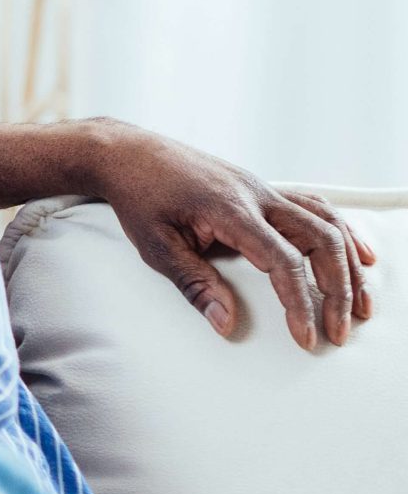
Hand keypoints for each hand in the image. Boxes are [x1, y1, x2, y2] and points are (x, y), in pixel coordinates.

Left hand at [95, 126, 375, 347]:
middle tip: (340, 331)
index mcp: (230, 210)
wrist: (131, 155)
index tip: (307, 337)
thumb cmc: (140, 199)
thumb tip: (226, 323)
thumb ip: (194, 285)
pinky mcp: (264, 189)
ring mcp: (264, 188)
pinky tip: (359, 257)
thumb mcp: (156, 247)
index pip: (282, 260)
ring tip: (362, 303)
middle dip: (338, 289)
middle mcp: (257, 195)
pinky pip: (316, 209)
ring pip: (326, 222)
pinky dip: (342, 233)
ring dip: (349, 263)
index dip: (300, 301)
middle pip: (320, 239)